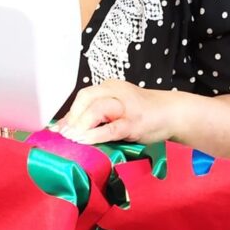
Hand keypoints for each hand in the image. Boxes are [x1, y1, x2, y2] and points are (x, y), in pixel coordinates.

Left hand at [57, 80, 175, 145]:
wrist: (173, 113)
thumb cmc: (142, 113)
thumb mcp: (116, 110)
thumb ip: (94, 116)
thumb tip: (66, 129)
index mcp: (109, 87)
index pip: (83, 97)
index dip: (69, 114)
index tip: (56, 130)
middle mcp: (116, 91)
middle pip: (85, 98)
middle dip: (72, 118)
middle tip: (64, 135)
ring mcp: (126, 106)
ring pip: (96, 109)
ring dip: (81, 125)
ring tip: (71, 139)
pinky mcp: (134, 122)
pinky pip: (111, 128)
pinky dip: (96, 135)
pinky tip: (85, 141)